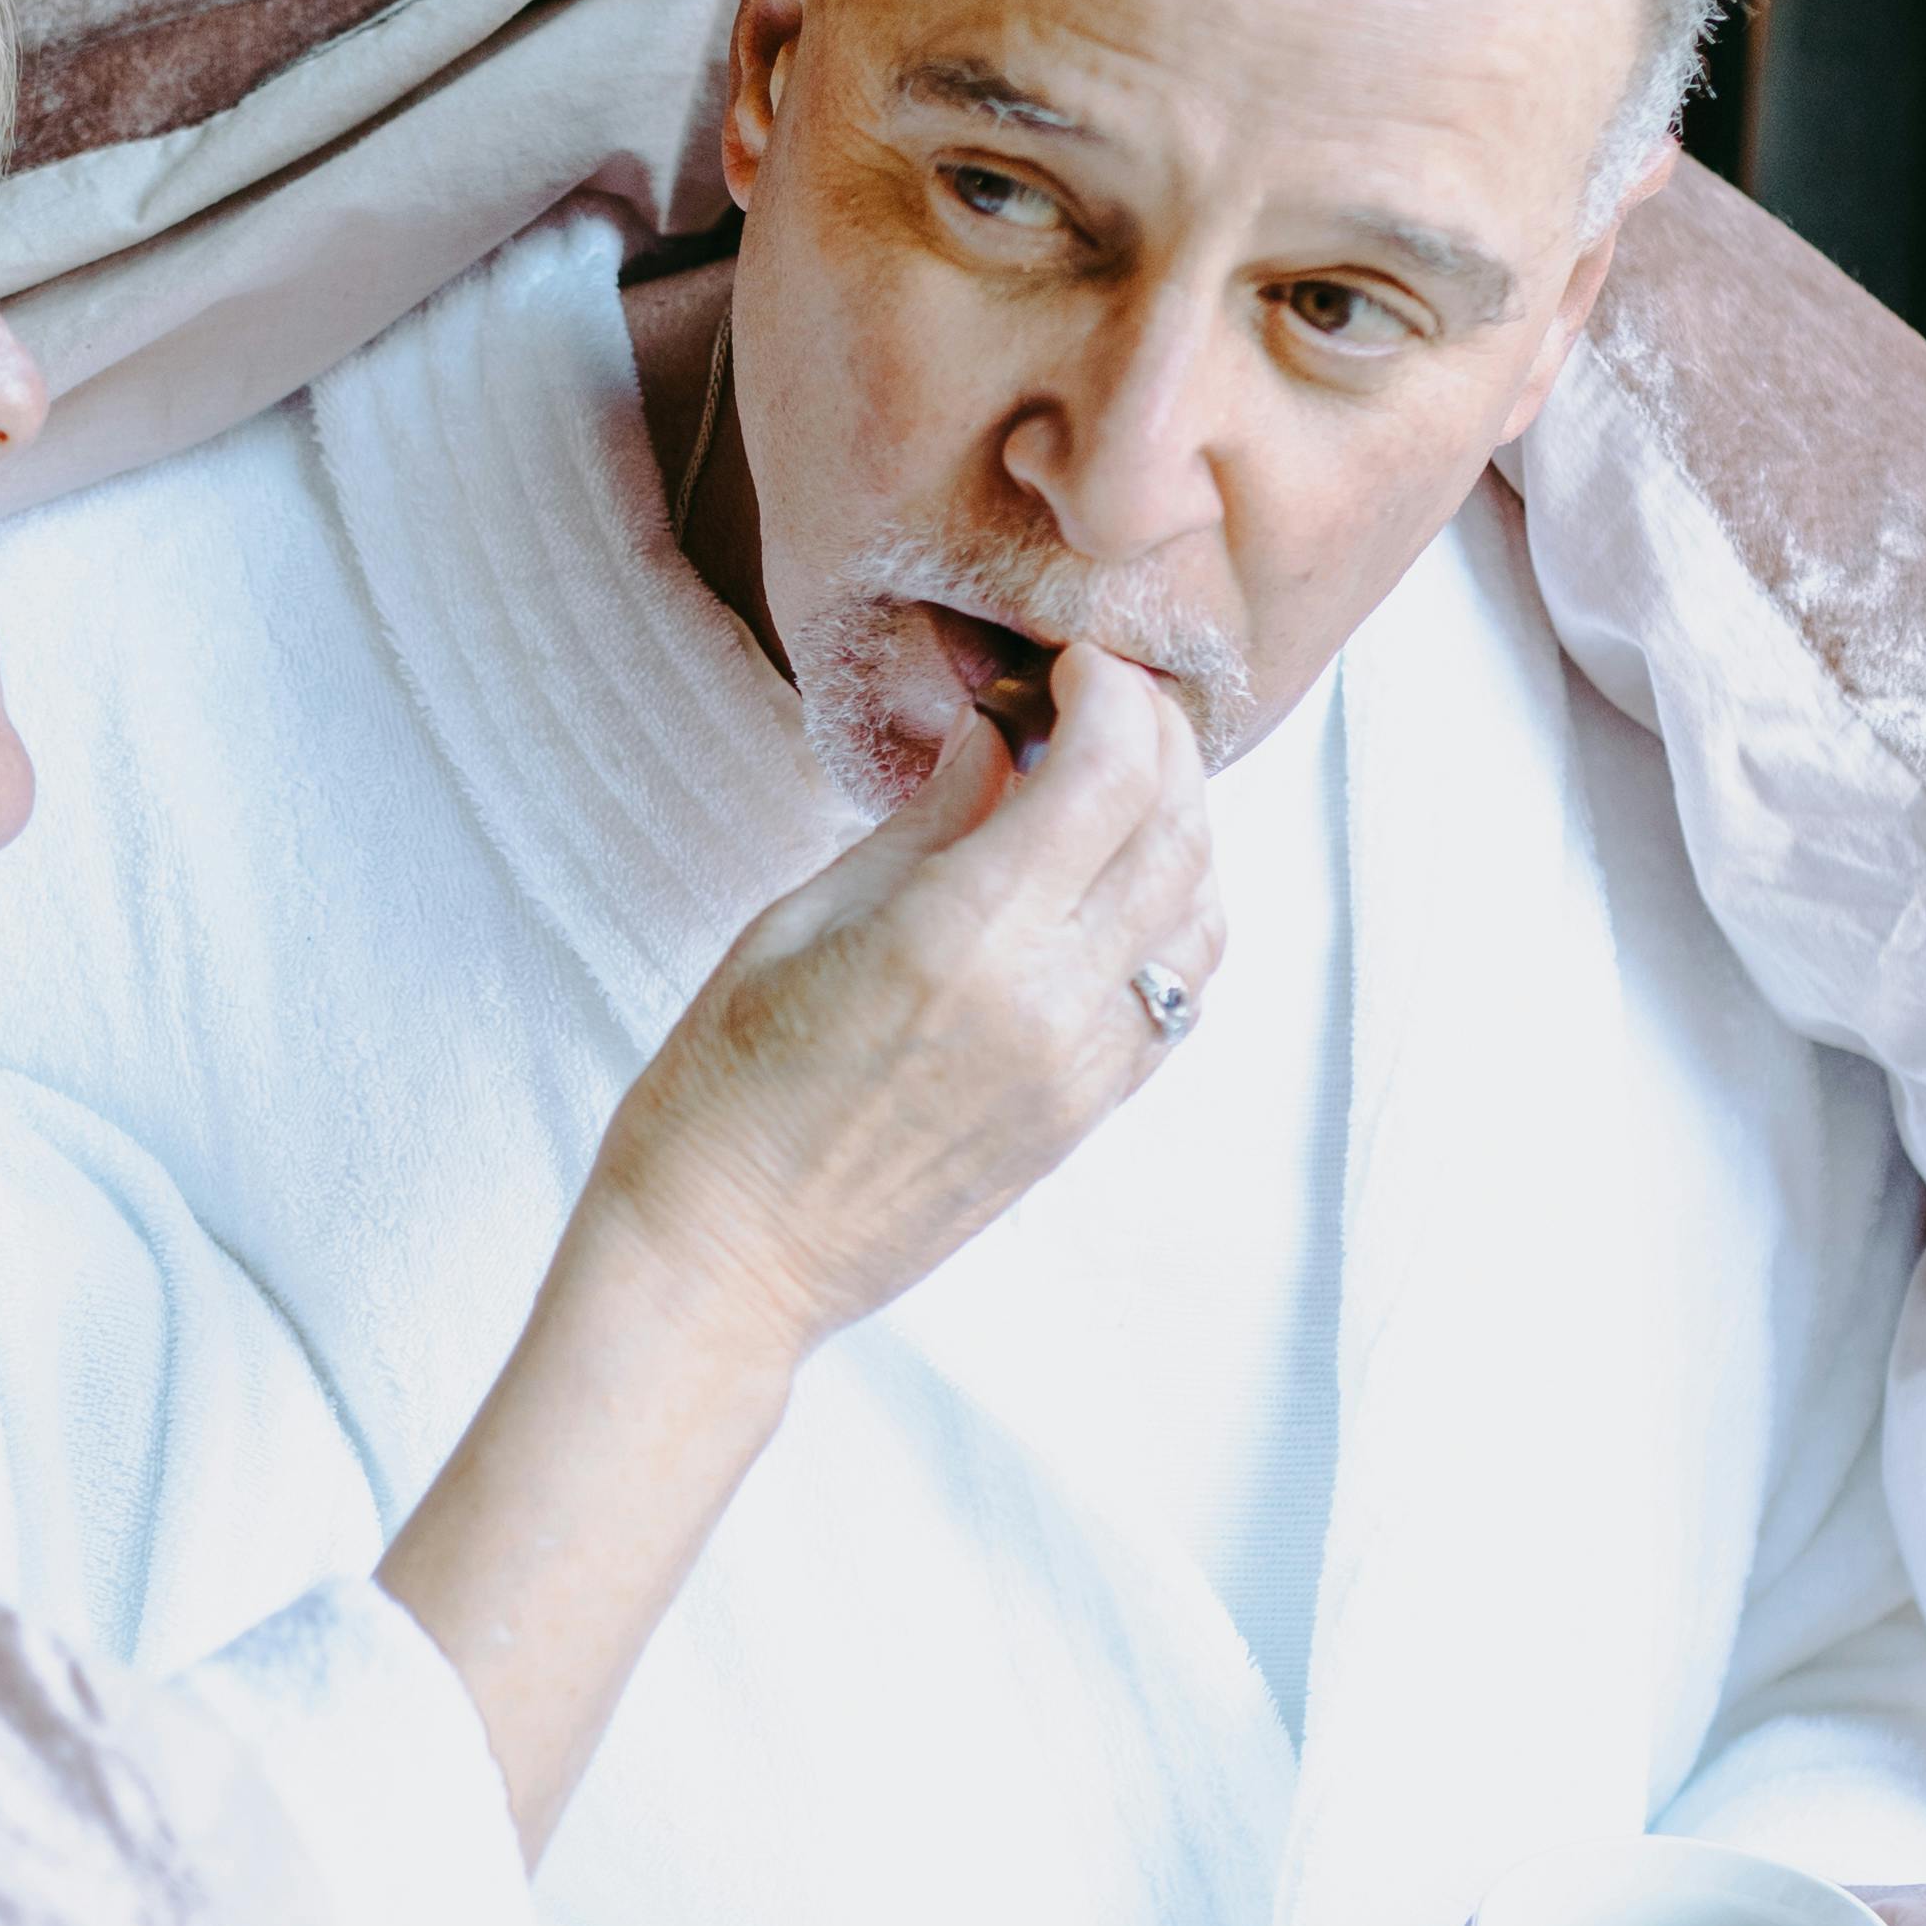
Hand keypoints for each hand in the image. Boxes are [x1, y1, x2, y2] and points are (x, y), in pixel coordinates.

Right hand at [576, 640, 1225, 1355]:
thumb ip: (926, 821)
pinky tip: (1117, 885)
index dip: (1111, 693)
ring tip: (1116, 787)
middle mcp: (1050, 1003)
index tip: (1073, 665)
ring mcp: (1082, 1070)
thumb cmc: (724, 1089)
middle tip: (1102, 703)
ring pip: (1201, 912)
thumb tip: (999, 735)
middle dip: (1155, 740)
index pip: (1111, 772)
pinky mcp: (1087, 1117)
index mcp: (964, 937)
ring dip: (1181, 827)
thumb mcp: (800, 920)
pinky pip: (1180, 995)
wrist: (727, 1260)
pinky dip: (1176, 917)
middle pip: (1175, 829)